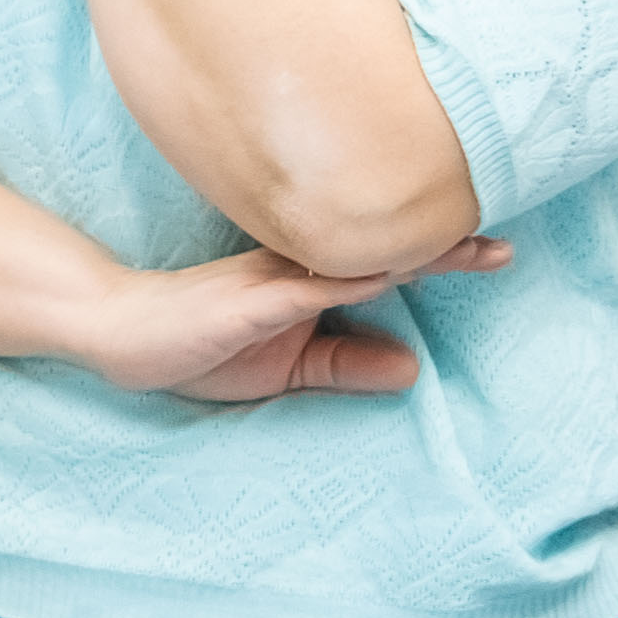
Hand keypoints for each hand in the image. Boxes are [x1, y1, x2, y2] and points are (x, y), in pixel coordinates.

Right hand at [71, 236, 510, 397]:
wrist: (112, 331)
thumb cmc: (195, 344)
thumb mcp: (284, 369)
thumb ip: (344, 365)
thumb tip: (413, 370)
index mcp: (305, 280)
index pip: (382, 263)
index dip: (437, 256)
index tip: (496, 251)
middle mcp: (295, 269)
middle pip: (380, 252)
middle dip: (443, 247)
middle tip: (505, 246)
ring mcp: (270, 282)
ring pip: (352, 260)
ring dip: (410, 254)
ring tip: (469, 249)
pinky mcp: (245, 303)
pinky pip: (303, 289)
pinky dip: (347, 281)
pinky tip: (385, 274)